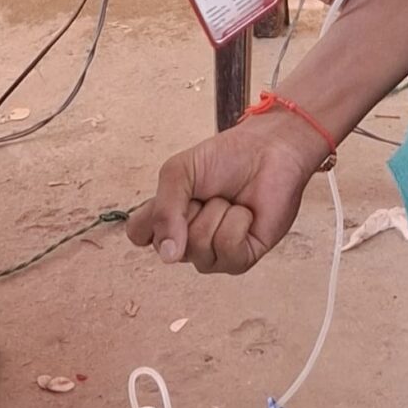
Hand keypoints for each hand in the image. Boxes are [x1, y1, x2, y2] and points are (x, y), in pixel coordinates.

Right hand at [127, 117, 319, 274]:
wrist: (269, 149)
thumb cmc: (225, 158)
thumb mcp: (180, 172)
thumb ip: (164, 210)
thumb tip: (168, 257)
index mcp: (167, 220)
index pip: (139, 235)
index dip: (155, 215)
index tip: (178, 191)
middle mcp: (187, 243)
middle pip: (169, 246)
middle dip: (191, 209)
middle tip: (209, 192)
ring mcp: (213, 254)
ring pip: (200, 248)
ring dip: (217, 214)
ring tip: (229, 201)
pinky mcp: (242, 258)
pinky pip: (228, 249)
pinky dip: (237, 223)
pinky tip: (246, 214)